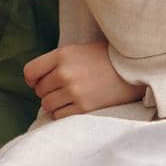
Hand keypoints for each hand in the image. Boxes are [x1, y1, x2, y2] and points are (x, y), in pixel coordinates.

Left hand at [23, 41, 145, 118]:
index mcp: (62, 55)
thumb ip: (59, 61)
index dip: (32, 79)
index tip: (37, 82)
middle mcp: (65, 73)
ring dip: (55, 103)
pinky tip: (75, 105)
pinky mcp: (83, 107)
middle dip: (48, 91)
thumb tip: (38, 79)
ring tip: (69, 97)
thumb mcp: (80, 50)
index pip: (31, 71)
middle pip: (39, 90)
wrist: (134, 69)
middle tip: (63, 89)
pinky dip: (64, 112)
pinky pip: (59, 115)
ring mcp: (73, 91)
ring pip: (47, 105)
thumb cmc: (107, 58)